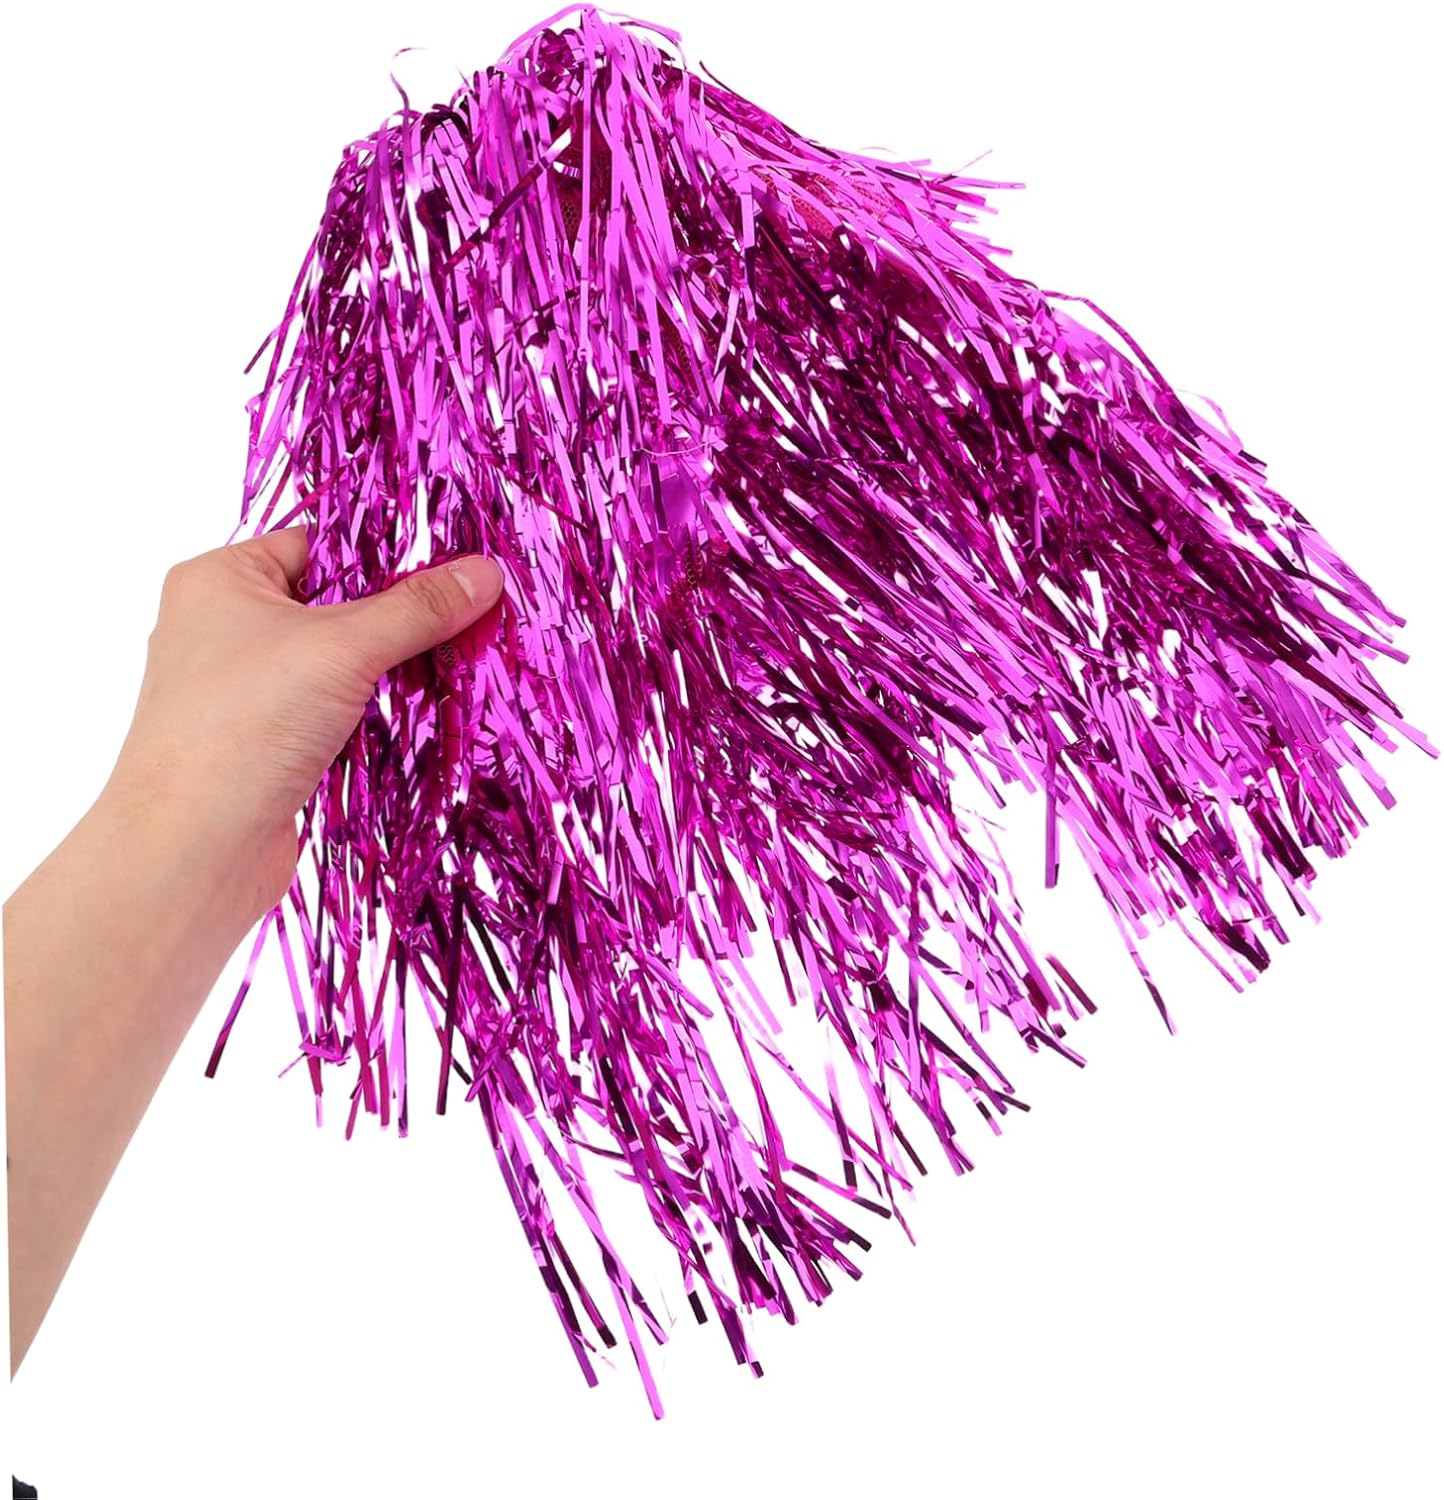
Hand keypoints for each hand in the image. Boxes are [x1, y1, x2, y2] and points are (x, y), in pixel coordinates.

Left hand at [103, 527, 504, 929]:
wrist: (191, 853)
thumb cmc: (243, 728)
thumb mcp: (343, 649)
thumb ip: (418, 608)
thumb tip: (485, 573)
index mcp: (221, 580)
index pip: (320, 544)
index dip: (387, 555)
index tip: (456, 569)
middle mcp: (226, 629)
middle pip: (337, 606)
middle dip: (402, 620)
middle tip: (471, 620)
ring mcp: (246, 692)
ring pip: (340, 665)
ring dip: (394, 673)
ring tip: (459, 668)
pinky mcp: (268, 746)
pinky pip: (336, 713)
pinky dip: (376, 716)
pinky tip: (424, 717)